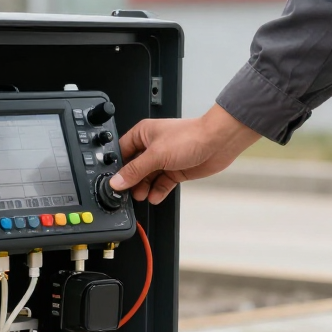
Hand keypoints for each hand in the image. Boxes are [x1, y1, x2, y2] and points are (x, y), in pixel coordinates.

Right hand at [109, 105, 261, 203]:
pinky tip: (154, 197)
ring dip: (144, 188)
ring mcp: (164, 159)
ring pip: (147, 177)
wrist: (219, 142)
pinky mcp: (175, 170)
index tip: (113, 182)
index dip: (117, 167)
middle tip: (127, 193)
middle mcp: (152, 147)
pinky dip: (157, 191)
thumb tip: (117, 181)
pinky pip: (161, 184)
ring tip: (142, 195)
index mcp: (143, 134)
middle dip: (131, 181)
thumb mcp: (156, 155)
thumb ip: (134, 170)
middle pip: (134, 168)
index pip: (122, 152)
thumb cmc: (191, 137)